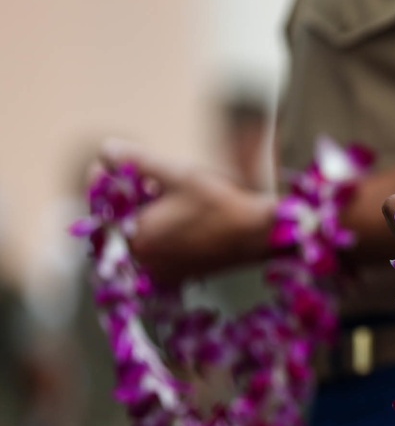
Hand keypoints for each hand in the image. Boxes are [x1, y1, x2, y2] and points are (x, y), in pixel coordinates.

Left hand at [100, 142, 276, 284]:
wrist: (259, 234)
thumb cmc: (220, 204)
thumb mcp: (177, 174)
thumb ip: (135, 160)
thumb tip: (105, 149)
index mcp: (136, 239)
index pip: (103, 204)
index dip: (106, 178)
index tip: (113, 162)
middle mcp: (142, 262)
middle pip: (119, 221)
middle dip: (128, 196)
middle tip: (146, 178)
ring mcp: (160, 273)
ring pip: (138, 235)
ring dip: (144, 213)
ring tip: (164, 194)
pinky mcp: (176, 276)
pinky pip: (155, 250)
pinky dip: (159, 232)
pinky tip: (178, 216)